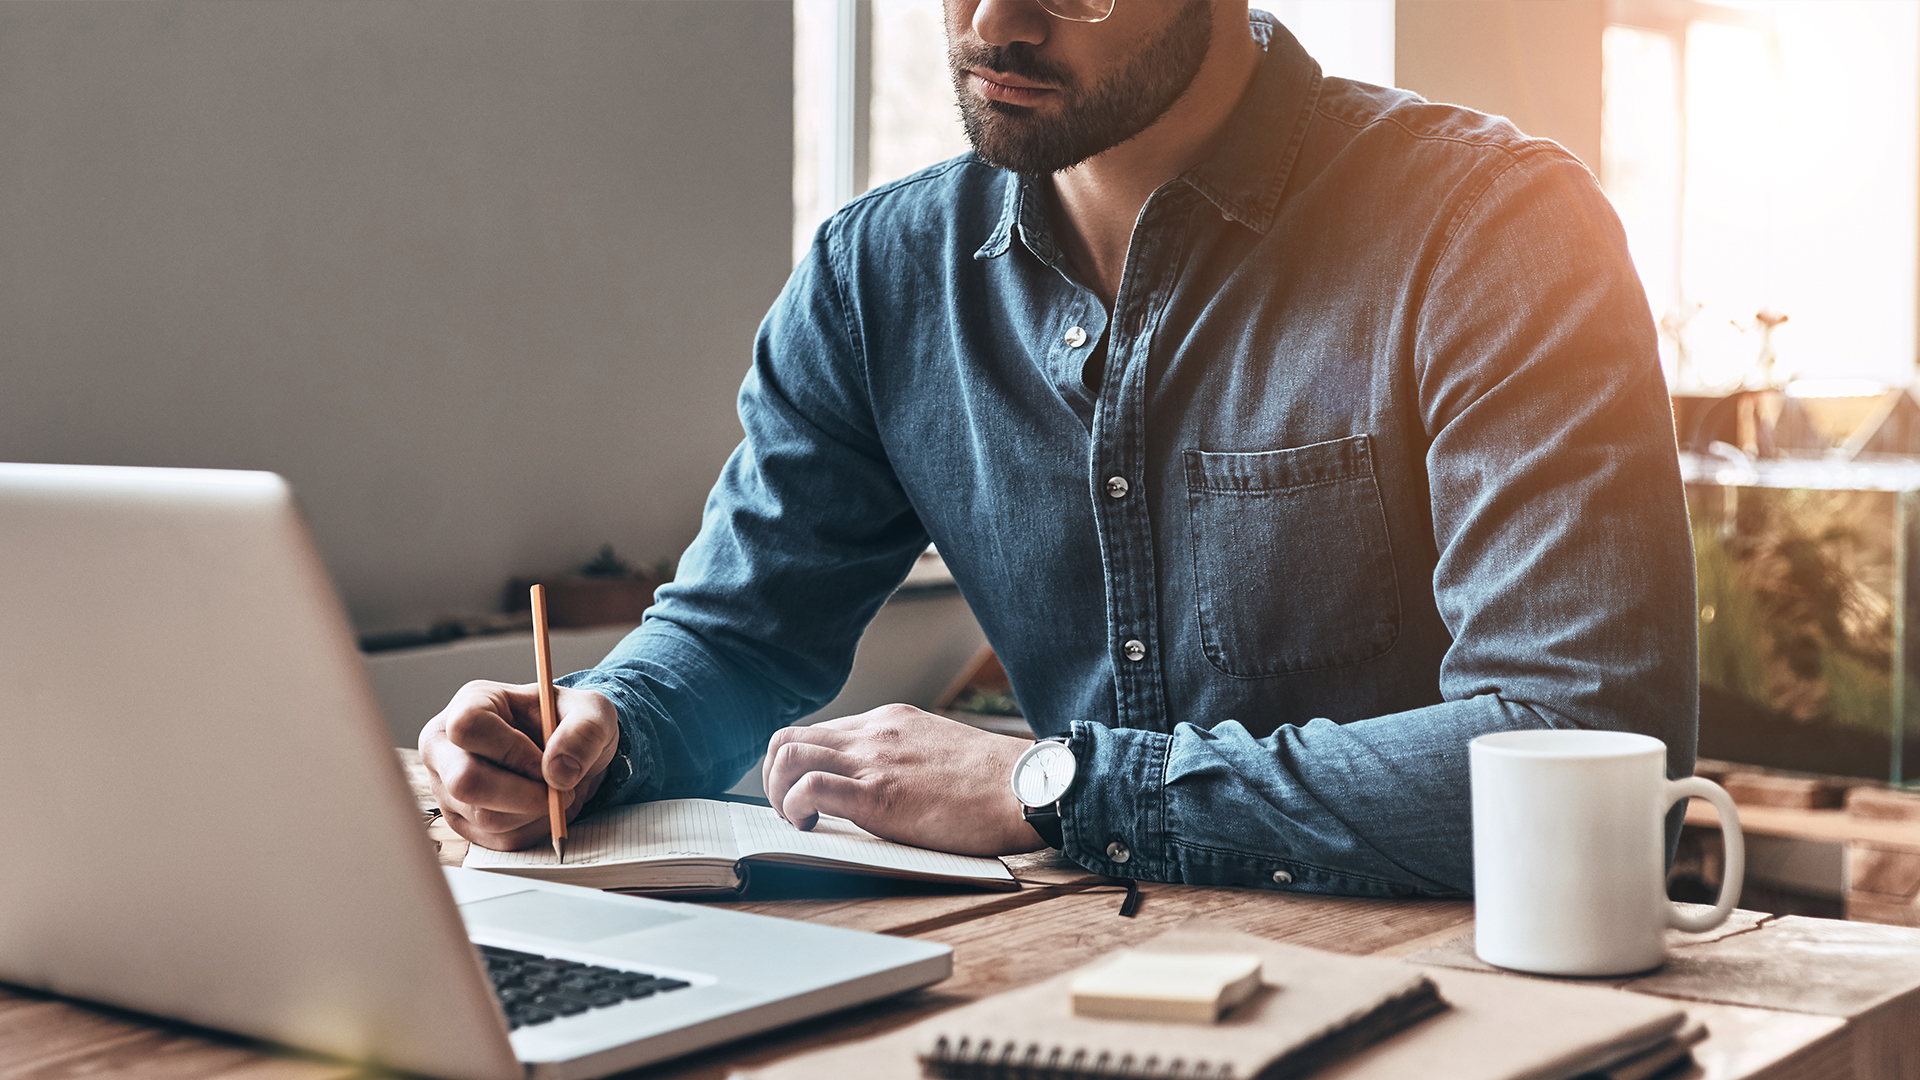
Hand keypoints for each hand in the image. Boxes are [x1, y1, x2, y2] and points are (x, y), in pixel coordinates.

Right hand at [419, 680, 619, 851]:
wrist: (566, 753)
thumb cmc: (569, 724)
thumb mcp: (592, 712)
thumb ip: (584, 731)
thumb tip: (558, 773)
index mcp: (470, 703)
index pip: (469, 728)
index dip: (512, 751)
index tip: (548, 764)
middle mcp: (445, 746)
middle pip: (465, 782)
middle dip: (525, 795)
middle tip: (561, 792)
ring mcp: (446, 787)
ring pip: (484, 817)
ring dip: (535, 814)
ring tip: (557, 794)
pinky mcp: (462, 820)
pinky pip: (496, 840)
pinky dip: (532, 830)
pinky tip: (544, 809)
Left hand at [761, 704, 1044, 856]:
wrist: (1026, 787)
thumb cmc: (993, 783)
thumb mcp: (938, 750)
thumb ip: (903, 757)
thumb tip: (880, 782)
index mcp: (888, 722)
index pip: (817, 732)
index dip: (797, 768)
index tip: (804, 796)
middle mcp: (873, 733)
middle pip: (787, 739)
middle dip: (772, 779)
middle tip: (790, 811)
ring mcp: (874, 760)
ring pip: (786, 755)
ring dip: (776, 793)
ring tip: (798, 820)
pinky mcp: (879, 795)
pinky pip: (809, 787)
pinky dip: (794, 808)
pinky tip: (811, 827)